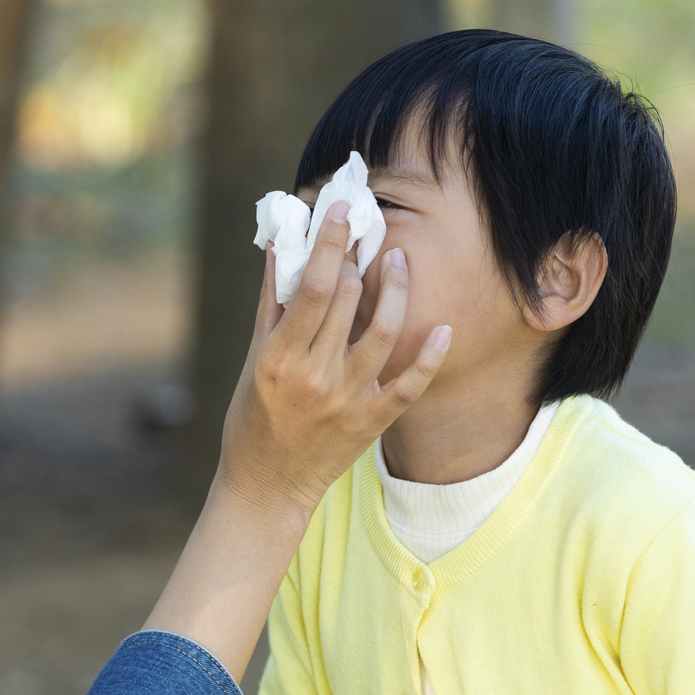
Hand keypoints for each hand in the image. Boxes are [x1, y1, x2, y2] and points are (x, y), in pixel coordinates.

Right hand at [219, 200, 449, 515]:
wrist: (267, 486)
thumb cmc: (251, 418)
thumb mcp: (253, 360)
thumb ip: (272, 304)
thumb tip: (283, 247)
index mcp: (279, 358)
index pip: (311, 287)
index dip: (330, 243)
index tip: (342, 208)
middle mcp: (315, 377)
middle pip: (347, 302)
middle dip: (360, 258)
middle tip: (369, 229)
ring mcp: (347, 400)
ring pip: (383, 332)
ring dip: (395, 290)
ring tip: (399, 262)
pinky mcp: (372, 422)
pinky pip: (410, 385)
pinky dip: (430, 356)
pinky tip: (443, 328)